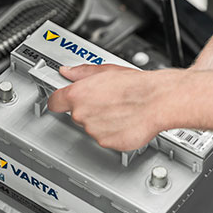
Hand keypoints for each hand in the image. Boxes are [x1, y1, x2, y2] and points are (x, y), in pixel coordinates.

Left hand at [47, 64, 181, 150]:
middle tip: (108, 102)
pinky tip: (126, 121)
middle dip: (90, 109)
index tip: (61, 101)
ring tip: (121, 110)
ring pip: (92, 127)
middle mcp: (82, 114)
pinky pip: (106, 138)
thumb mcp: (107, 70)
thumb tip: (68, 72)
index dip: (59, 101)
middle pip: (77, 114)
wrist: (157, 101)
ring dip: (103, 121)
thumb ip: (82, 73)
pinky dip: (114, 132)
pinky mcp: (107, 142)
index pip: (55, 101)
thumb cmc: (136, 86)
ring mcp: (94, 131)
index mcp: (78, 94)